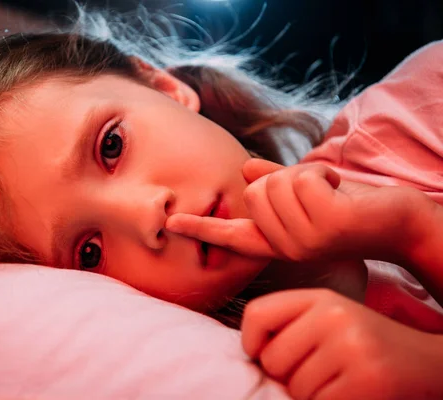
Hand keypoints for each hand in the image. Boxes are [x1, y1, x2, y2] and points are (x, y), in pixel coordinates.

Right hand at [166, 159, 426, 262]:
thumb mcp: (307, 195)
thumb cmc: (350, 206)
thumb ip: (275, 182)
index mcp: (277, 241)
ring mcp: (303, 239)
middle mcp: (284, 247)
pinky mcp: (323, 224)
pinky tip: (339, 188)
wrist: (396, 221)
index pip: (229, 235)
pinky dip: (321, 171)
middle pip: (254, 191)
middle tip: (314, 190)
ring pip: (275, 184)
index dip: (199, 226)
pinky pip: (300, 177)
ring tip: (329, 191)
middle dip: (283, 177)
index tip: (170, 221)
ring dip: (305, 173)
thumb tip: (246, 170)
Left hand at [242, 288, 442, 399]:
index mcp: (320, 298)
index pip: (257, 313)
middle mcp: (334, 316)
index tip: (261, 354)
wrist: (426, 362)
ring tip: (335, 380)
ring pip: (295, 387)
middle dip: (285, 375)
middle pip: (272, 358)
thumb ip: (290, 327)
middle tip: (313, 372)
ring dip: (310, 394)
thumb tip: (250, 353)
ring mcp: (351, 347)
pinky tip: (348, 392)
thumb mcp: (328, 320)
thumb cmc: (364, 344)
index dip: (250, 341)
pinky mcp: (367, 380)